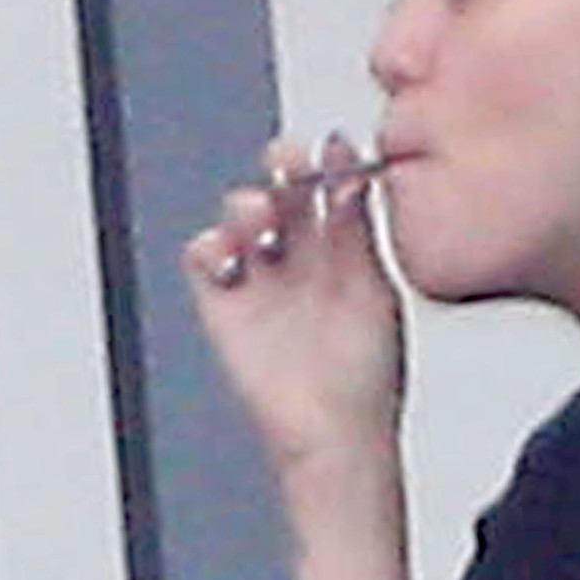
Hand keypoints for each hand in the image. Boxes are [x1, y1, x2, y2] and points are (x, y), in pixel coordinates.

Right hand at [182, 133, 405, 474]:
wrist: (335, 433)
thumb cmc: (365, 377)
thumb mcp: (373, 293)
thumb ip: (358, 236)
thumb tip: (354, 178)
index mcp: (347, 253)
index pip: (333, 192)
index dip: (331, 165)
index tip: (336, 146)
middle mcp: (304, 260)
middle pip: (285, 195)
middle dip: (284, 168)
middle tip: (288, 159)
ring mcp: (264, 280)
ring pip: (244, 219)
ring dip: (248, 204)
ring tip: (261, 213)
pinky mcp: (226, 306)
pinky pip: (206, 261)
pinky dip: (211, 246)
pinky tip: (230, 252)